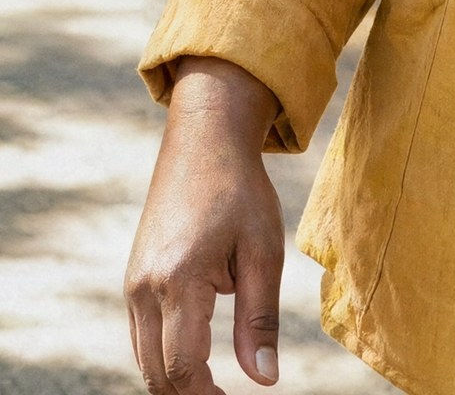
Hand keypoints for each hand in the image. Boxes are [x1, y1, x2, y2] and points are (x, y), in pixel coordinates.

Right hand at [126, 58, 283, 394]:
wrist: (204, 141)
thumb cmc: (241, 190)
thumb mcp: (264, 250)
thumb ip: (260, 319)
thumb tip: (264, 380)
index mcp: (179, 279)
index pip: (184, 368)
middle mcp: (145, 287)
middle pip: (158, 374)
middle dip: (191, 394)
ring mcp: (132, 285)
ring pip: (145, 361)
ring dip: (177, 377)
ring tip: (217, 383)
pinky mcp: (133, 280)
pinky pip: (142, 337)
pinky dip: (166, 355)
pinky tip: (199, 353)